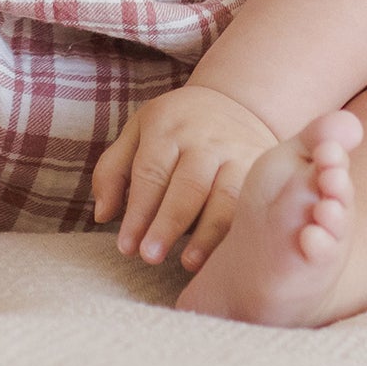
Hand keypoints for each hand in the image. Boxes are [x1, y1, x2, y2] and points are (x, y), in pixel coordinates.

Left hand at [91, 83, 278, 270]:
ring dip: (207, 234)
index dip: (137, 212)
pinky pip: (253, 205)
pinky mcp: (263, 170)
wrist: (237, 102)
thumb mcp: (138, 132)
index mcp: (167, 126)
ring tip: (188, 263)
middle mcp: (204, 139)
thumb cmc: (176, 127)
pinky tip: (227, 256)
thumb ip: (113, 170)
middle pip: (187, 187)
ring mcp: (238, 153)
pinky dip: (239, 232)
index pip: (150, 173)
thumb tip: (103, 215)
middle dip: (167, 225)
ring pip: (226, 198)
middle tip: (150, 257)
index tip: (126, 247)